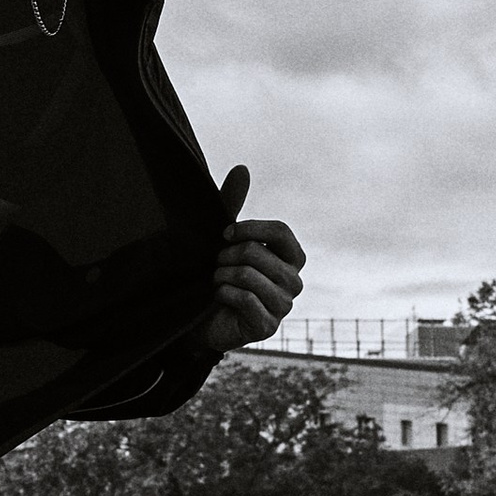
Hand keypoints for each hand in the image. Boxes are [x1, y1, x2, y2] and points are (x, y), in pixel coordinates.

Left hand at [197, 217, 305, 353]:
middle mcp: (294, 281)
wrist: (201, 319)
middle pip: (257, 253)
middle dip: (227, 256)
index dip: (249, 229)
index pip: (280, 231)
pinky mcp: (268, 327)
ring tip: (216, 281)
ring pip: (249, 276)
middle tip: (216, 265)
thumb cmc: (220, 274)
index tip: (223, 234)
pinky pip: (244, 299)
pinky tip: (219, 298)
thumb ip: (233, 205)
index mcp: (291, 257)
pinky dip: (223, 294)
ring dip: (222, 276)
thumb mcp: (225, 239)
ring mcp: (284, 306)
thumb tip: (241, 168)